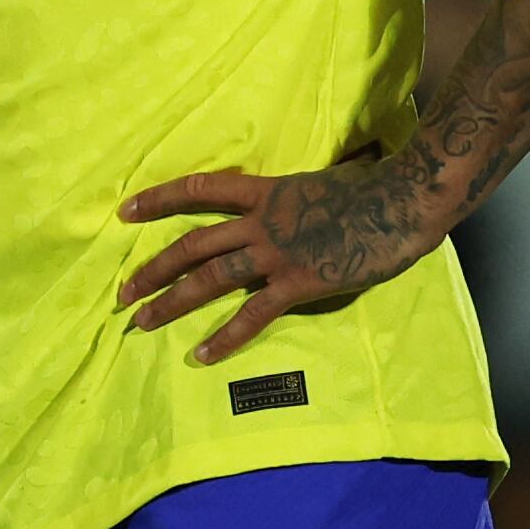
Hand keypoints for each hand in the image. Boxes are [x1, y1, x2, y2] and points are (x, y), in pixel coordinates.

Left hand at [116, 155, 438, 366]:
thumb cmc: (377, 186)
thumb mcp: (329, 177)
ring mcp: (277, 253)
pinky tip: (201, 356)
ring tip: (143, 322)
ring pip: (210, 279)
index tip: (126, 211)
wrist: (405, 200)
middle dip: (153, 269)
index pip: (202, 189)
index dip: (160, 199)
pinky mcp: (298, 283)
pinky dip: (224, 338)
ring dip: (172, 302)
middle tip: (124, 293)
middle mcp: (263, 222)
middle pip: (193, 244)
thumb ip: (306, 187)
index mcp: (268, 192)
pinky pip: (252, 316)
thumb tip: (320, 172)